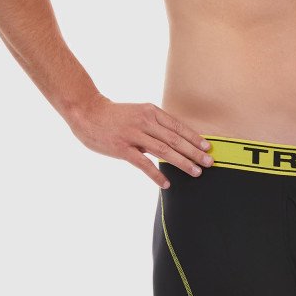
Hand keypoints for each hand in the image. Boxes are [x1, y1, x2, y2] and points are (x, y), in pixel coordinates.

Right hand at [67, 94, 212, 187]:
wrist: (87, 112)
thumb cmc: (116, 116)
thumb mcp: (139, 114)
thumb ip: (156, 126)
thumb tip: (177, 141)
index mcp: (151, 112)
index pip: (178, 127)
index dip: (194, 138)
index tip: (208, 148)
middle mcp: (145, 122)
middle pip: (175, 139)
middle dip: (194, 152)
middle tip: (209, 163)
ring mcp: (134, 135)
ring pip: (164, 151)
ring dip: (182, 163)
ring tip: (196, 173)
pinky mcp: (122, 148)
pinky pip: (143, 164)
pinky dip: (156, 174)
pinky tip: (166, 184)